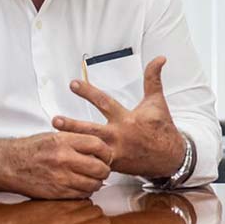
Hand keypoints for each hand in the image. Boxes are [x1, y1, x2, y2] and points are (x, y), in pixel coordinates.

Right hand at [0, 132, 112, 198]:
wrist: (9, 164)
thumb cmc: (32, 149)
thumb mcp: (55, 136)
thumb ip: (78, 140)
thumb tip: (101, 146)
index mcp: (64, 141)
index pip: (99, 146)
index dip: (107, 152)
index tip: (107, 155)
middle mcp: (63, 159)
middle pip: (99, 167)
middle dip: (105, 169)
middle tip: (103, 169)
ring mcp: (60, 178)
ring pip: (93, 184)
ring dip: (97, 182)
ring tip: (93, 179)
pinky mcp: (56, 193)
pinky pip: (81, 195)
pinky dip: (85, 192)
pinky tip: (82, 186)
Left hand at [52, 56, 184, 178]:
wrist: (170, 157)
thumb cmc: (162, 127)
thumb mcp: (157, 101)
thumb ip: (153, 78)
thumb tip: (159, 58)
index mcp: (126, 118)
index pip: (104, 102)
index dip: (88, 92)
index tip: (73, 84)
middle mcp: (119, 135)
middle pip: (91, 129)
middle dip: (72, 124)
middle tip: (55, 119)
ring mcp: (115, 153)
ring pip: (89, 148)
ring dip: (71, 143)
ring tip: (54, 137)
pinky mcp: (114, 166)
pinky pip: (95, 164)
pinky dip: (82, 162)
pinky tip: (67, 160)